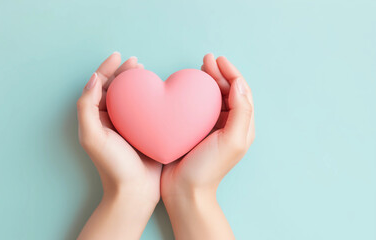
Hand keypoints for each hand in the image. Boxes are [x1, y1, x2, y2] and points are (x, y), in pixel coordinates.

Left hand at [77, 52, 161, 239]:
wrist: (135, 192)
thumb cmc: (113, 166)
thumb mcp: (92, 136)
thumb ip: (87, 107)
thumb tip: (93, 79)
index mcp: (96, 119)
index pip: (99, 87)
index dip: (106, 69)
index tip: (118, 56)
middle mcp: (111, 120)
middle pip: (115, 88)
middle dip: (123, 72)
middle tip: (136, 63)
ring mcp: (128, 126)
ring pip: (131, 97)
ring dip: (136, 82)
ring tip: (145, 71)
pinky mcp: (144, 131)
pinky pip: (146, 109)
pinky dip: (150, 97)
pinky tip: (158, 91)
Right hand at [161, 53, 254, 239]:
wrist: (185, 191)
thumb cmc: (208, 169)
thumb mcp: (231, 141)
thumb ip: (240, 112)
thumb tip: (239, 84)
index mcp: (241, 126)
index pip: (241, 92)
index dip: (231, 73)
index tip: (218, 60)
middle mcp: (228, 125)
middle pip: (227, 91)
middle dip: (219, 73)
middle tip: (206, 59)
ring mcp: (211, 128)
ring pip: (213, 97)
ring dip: (208, 80)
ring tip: (199, 67)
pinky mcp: (195, 131)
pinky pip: (197, 107)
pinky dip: (194, 94)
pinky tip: (186, 88)